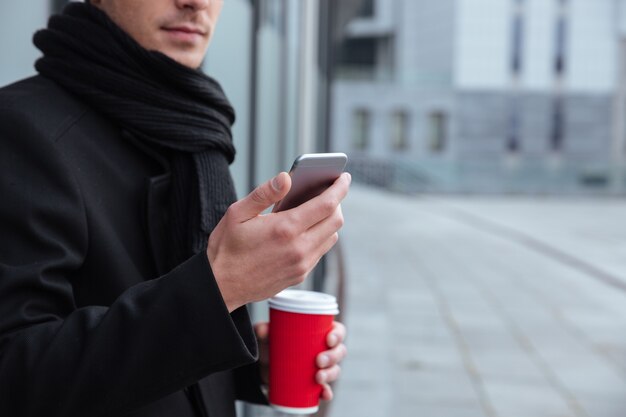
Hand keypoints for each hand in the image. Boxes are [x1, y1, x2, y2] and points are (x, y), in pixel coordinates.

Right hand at [208, 172, 350, 311]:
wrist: (221, 287)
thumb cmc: (226, 247)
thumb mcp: (237, 214)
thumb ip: (264, 193)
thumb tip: (286, 178)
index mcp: (285, 228)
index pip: (327, 204)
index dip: (340, 187)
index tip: (344, 177)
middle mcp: (299, 248)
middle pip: (335, 220)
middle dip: (337, 202)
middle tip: (328, 191)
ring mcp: (302, 264)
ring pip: (331, 237)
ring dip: (329, 221)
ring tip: (316, 209)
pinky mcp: (300, 275)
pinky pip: (320, 251)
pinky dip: (320, 237)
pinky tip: (306, 229)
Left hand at [254, 321, 347, 400]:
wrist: (265, 366)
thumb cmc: (273, 344)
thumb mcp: (268, 335)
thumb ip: (264, 330)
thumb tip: (263, 329)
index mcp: (320, 332)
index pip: (338, 331)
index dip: (338, 335)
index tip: (328, 340)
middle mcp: (325, 349)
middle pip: (340, 351)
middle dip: (333, 357)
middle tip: (319, 361)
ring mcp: (322, 367)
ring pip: (335, 369)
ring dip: (330, 374)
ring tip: (318, 377)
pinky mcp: (315, 383)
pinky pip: (326, 388)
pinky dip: (327, 392)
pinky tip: (324, 394)